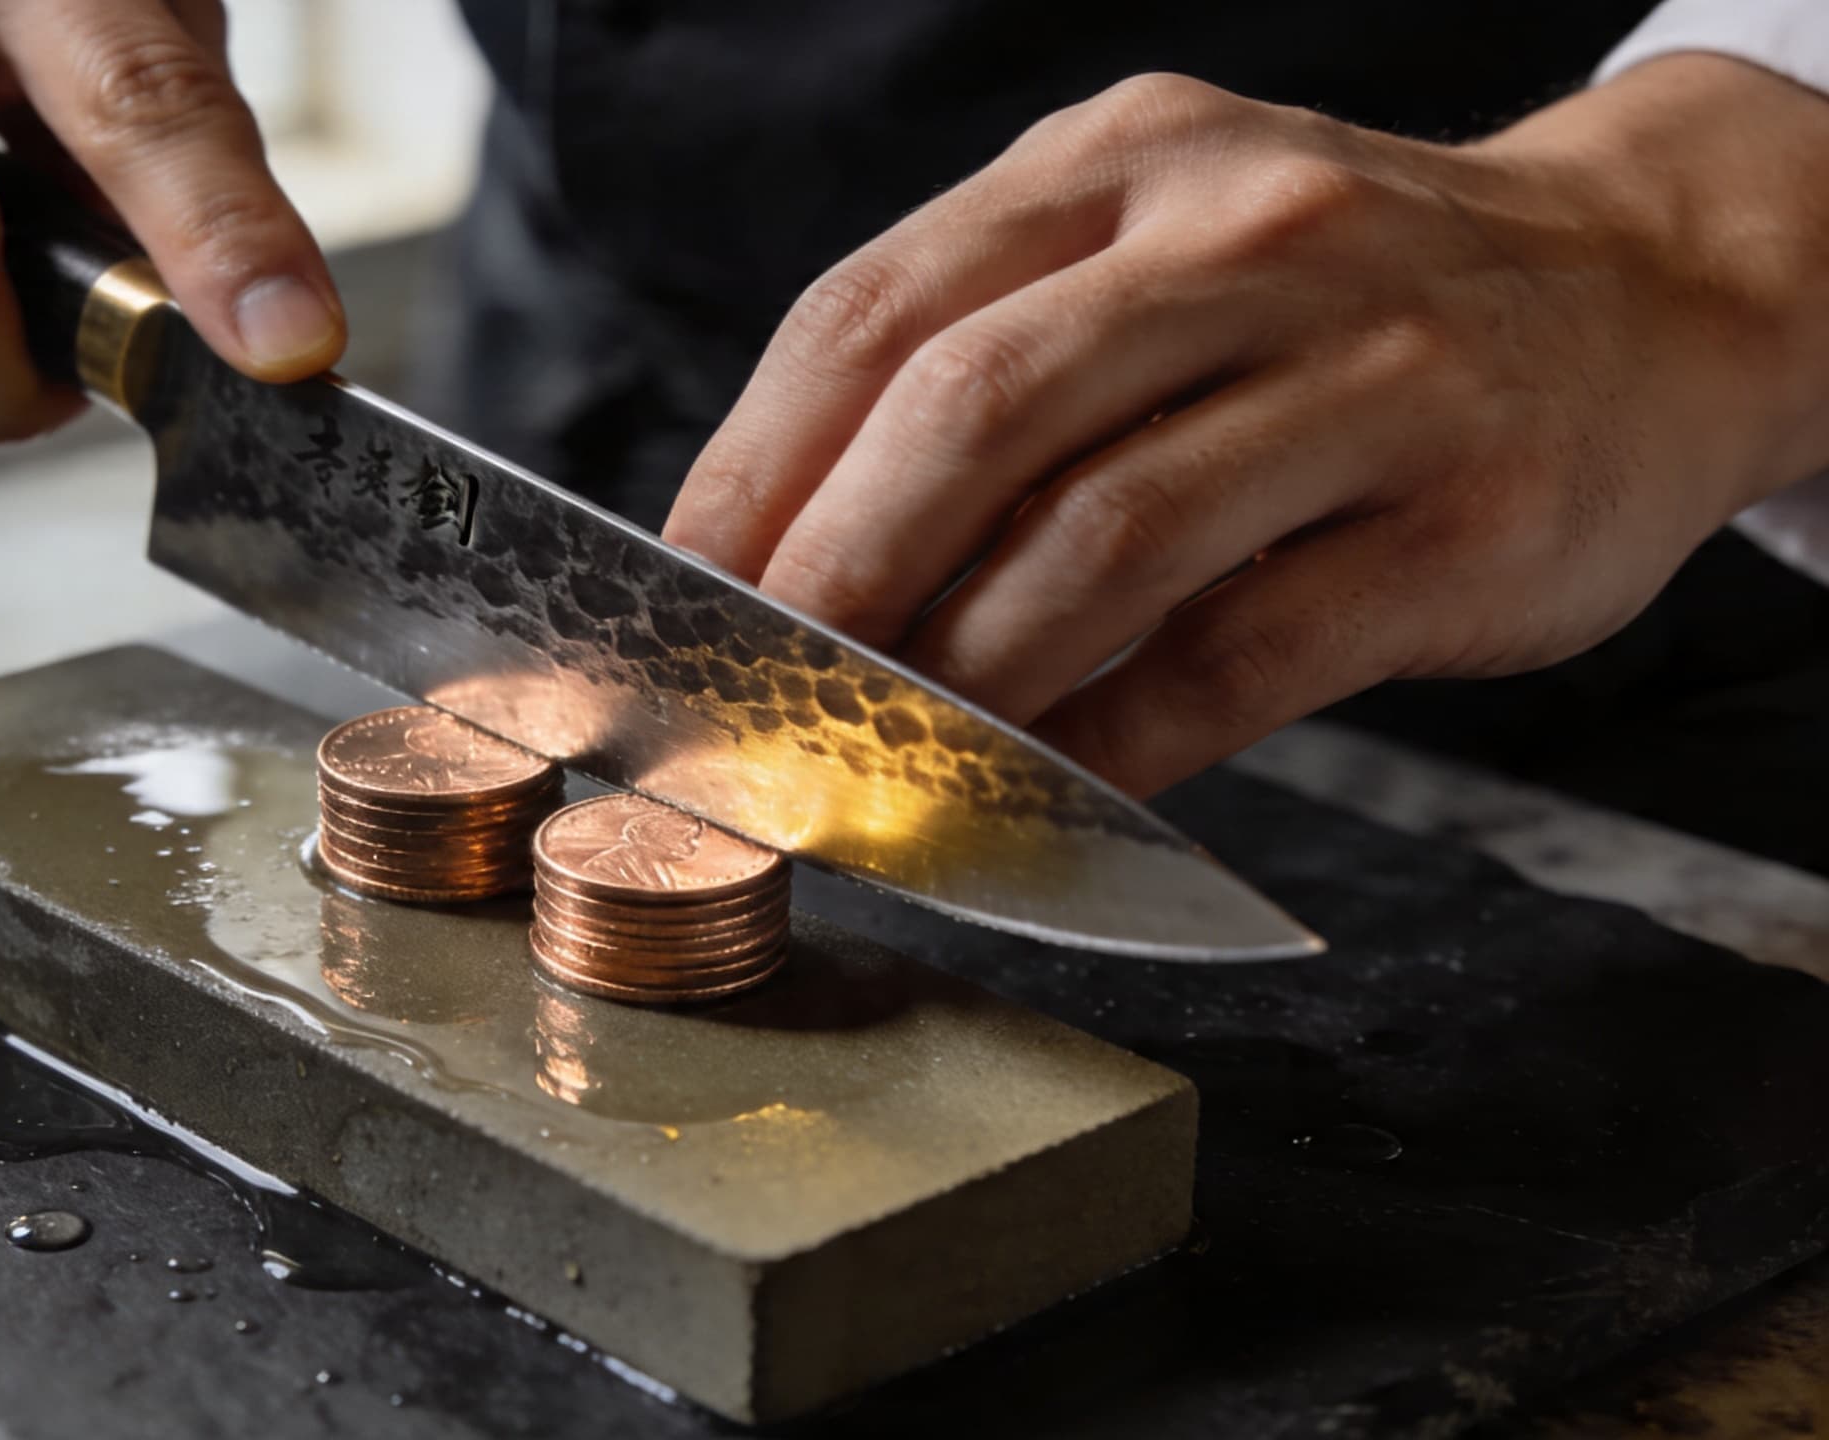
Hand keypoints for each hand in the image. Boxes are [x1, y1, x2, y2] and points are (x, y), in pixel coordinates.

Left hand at [666, 58, 1828, 795]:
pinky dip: (1121, 741)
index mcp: (1124, 159)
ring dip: (965, 672)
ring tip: (887, 753)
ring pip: (1108, 533)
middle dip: (833, 573)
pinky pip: (1244, 653)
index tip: (678, 591)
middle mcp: (1245, 234)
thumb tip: (792, 567)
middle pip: (974, 407)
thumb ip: (999, 369)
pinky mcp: (1462, 517)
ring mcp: (1371, 368)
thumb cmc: (1353, 306)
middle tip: (754, 694)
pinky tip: (1048, 790)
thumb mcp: (1170, 253)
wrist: (1660, 293)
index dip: (755, 465)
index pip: (880, 308)